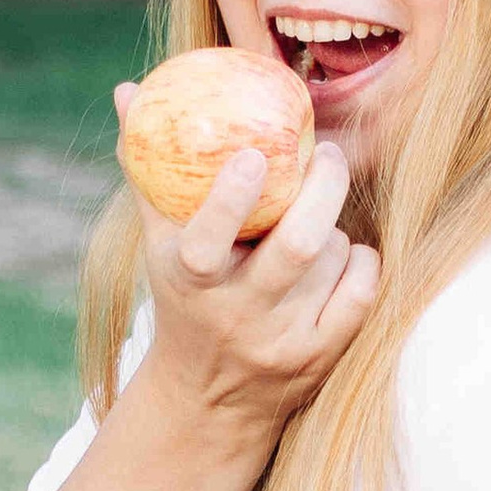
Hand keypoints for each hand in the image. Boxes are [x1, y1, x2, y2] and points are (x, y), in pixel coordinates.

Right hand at [122, 88, 380, 454]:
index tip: (252, 156)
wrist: (209, 400)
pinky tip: (344, 254)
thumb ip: (146, 168)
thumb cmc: (185, 298)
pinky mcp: (322, 356)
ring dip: (332, 225)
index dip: (232, 199)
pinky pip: (362, 287)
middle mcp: (237, 315)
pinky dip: (361, 259)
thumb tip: (128, 90)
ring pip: (333, 257)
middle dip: (322, 189)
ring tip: (315, 221)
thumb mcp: (158, 244)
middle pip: (298, 247)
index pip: (208, 243)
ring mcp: (284, 340)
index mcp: (191, 282)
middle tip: (327, 153)